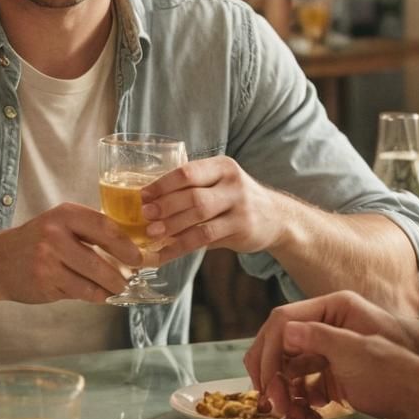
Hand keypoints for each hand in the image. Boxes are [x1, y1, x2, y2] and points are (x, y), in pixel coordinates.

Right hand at [0, 202, 140, 304]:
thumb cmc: (36, 241)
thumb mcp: (59, 224)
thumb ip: (88, 231)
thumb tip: (128, 248)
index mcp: (64, 214)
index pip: (104, 226)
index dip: (125, 244)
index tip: (139, 257)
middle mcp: (55, 234)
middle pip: (99, 258)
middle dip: (121, 272)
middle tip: (133, 278)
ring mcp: (48, 260)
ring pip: (91, 279)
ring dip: (110, 288)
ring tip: (119, 289)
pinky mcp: (44, 282)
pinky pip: (80, 292)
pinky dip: (94, 296)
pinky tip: (100, 295)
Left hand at [140, 156, 285, 259]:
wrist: (276, 217)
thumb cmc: (235, 198)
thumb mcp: (219, 181)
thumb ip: (193, 186)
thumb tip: (149, 199)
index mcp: (222, 166)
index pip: (187, 172)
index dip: (162, 184)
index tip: (143, 195)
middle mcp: (233, 184)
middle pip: (193, 195)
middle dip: (165, 206)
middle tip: (145, 214)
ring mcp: (240, 208)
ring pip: (200, 218)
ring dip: (172, 226)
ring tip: (152, 233)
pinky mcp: (242, 230)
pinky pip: (206, 239)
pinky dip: (182, 246)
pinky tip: (166, 252)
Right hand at [244, 290, 411, 416]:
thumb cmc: (396, 365)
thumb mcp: (357, 349)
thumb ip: (319, 337)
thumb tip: (284, 331)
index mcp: (330, 309)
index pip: (285, 320)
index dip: (270, 348)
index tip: (265, 378)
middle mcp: (324, 326)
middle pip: (283, 342)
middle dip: (272, 370)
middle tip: (270, 398)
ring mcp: (328, 350)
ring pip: (291, 365)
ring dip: (284, 387)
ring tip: (289, 411)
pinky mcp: (332, 372)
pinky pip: (305, 382)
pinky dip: (300, 396)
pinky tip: (304, 410)